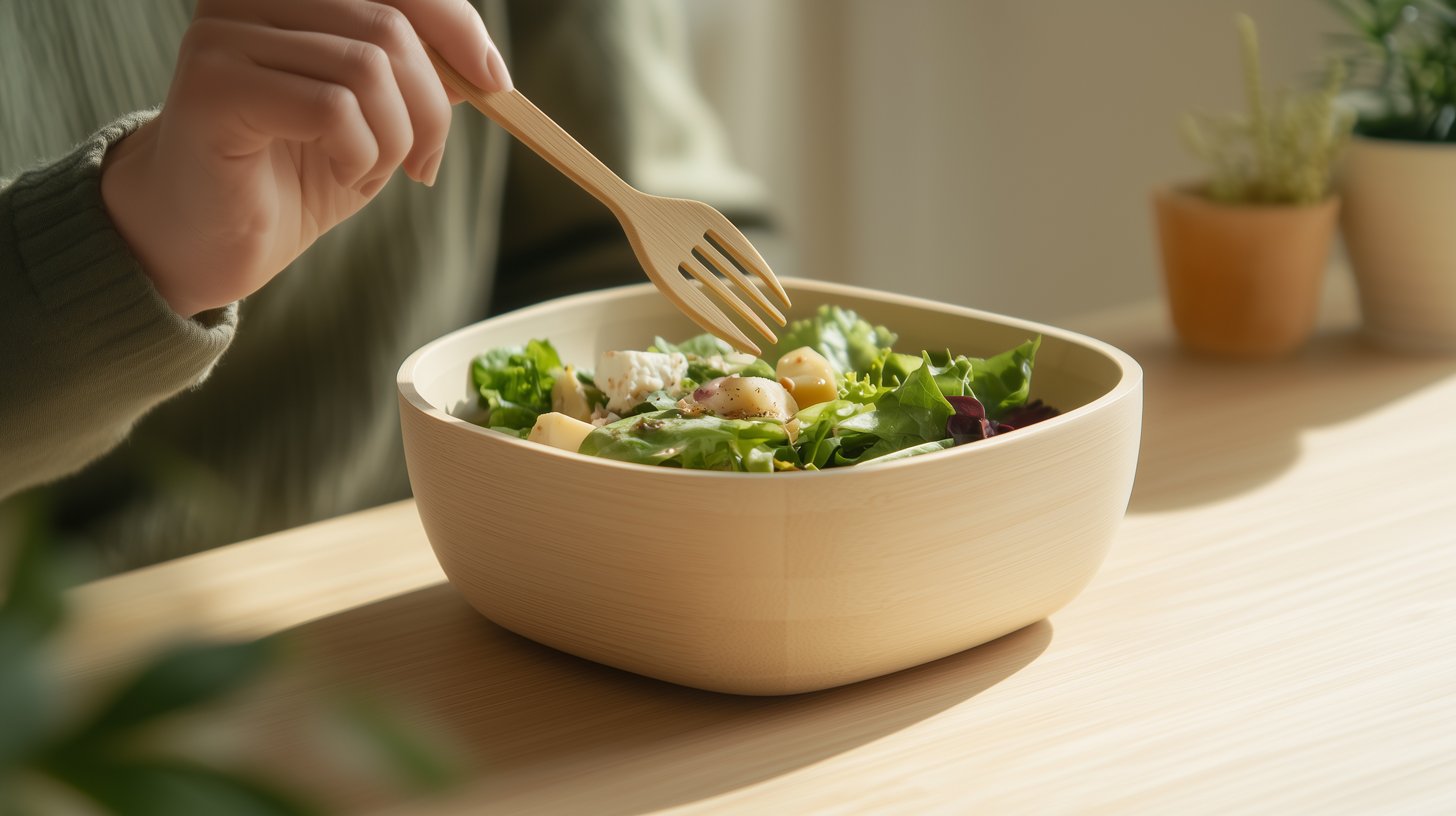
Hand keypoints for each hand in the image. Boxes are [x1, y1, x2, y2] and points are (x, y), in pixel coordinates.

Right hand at [100, 0, 511, 316]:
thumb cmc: (293, 175)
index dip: (456, 25)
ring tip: (366, 173)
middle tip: (423, 166)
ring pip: (367, 69)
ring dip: (392, 140)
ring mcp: (224, 33)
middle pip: (390, 27)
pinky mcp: (214, 83)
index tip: (495, 83)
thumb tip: (481, 64)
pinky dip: (359, 155)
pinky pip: (333, 109)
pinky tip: (339, 175)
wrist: (210, 240)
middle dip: (430, 109)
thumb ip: (420, 79)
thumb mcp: (378, 121)